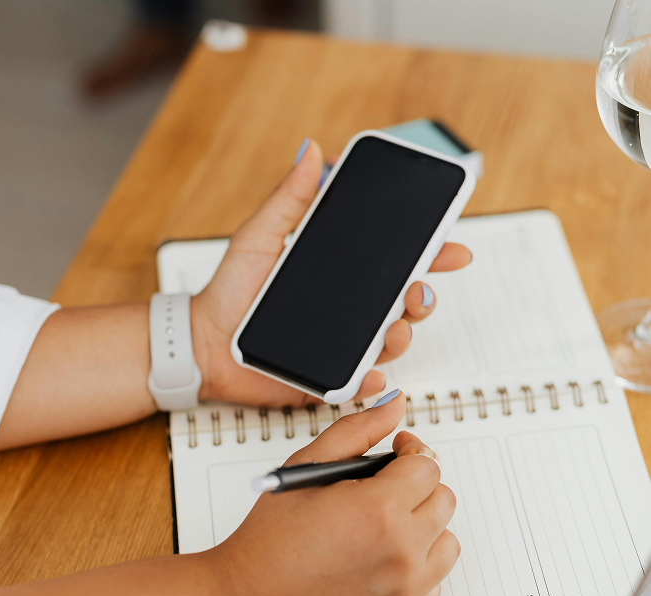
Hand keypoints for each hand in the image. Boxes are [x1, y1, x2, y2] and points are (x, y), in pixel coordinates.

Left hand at [191, 138, 471, 406]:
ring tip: (395, 328)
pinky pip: (358, 384)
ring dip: (403, 336)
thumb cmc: (229, 291)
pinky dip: (370, 383)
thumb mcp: (260, 236)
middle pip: (405, 303)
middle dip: (424, 296)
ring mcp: (342, 346)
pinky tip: (372, 374)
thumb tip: (311, 151)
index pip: (396, 261)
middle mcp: (349, 310)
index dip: (430, 253)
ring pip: (390, 343)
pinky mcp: (327, 378)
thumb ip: (289, 198)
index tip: (451, 246)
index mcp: (341, 273)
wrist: (204, 342)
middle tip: (419, 289)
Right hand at [214, 392, 458, 595]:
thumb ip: (356, 431)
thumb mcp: (306, 469)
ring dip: (422, 531)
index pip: (428, 466)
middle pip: (442, 501)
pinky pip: (434, 585)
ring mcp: (407, 592)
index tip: (396, 456)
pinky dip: (415, 572)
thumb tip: (392, 405)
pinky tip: (379, 565)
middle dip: (416, 490)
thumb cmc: (268, 542)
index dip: (410, 454)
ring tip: (382, 532)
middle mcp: (402, 553)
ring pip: (446, 543)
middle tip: (382, 494)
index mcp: (380, 510)